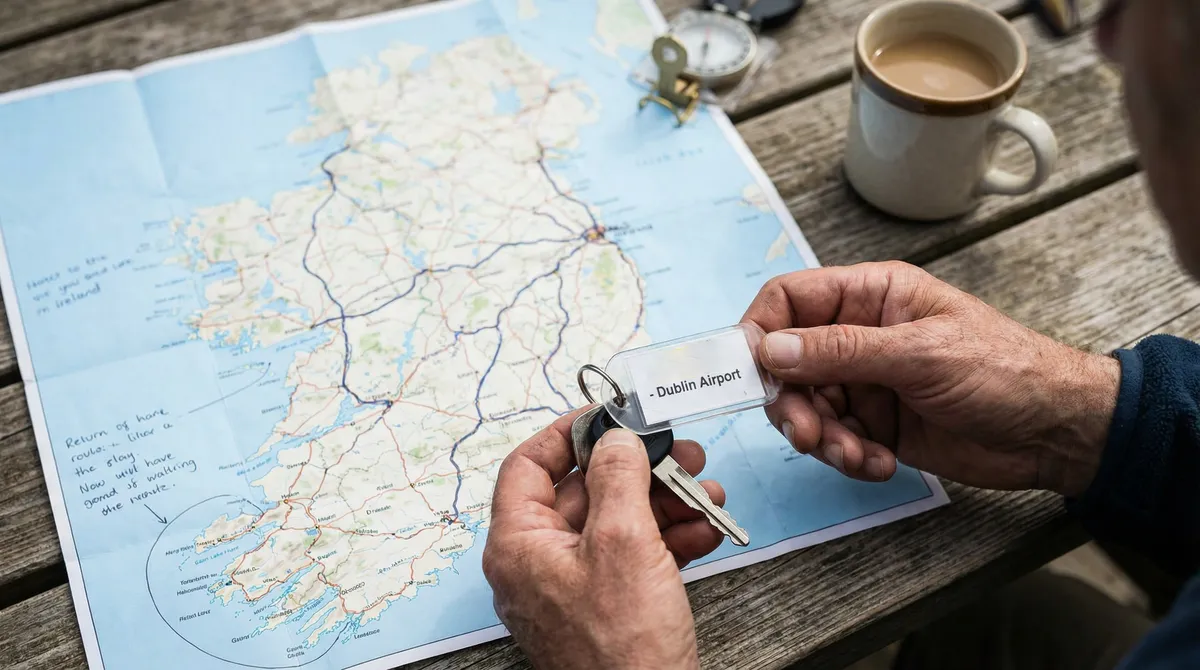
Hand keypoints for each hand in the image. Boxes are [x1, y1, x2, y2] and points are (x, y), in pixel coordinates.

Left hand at [482, 408, 726, 669]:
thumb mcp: (624, 542)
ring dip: (663, 502)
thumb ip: (617, 476)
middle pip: (583, 491)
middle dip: (638, 469)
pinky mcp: (605, 608)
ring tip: (706, 492)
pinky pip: (631, 557)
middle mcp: (537, 563)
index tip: (608, 414)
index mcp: (518, 544)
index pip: (528, 466)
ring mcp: (572, 588)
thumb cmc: (623, 649)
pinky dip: (667, 539)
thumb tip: (613, 436)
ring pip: (615, 523)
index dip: (568, 432)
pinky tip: (705, 530)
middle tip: (679, 452)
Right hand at [741, 262, 1120, 496]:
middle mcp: (858, 335)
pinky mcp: (874, 424)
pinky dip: (846, 456)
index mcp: (871, 295)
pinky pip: (833, 440)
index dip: (760, 331)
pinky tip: (880, 463)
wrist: (1055, 432)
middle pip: (786, 362)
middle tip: (806, 433)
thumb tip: (771, 348)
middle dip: (791, 402)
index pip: (790, 299)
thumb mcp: (921, 354)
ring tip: (856, 454)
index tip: (749, 370)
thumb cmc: (1006, 370)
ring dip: (821, 437)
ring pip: (805, 407)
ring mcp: (864, 381)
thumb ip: (841, 350)